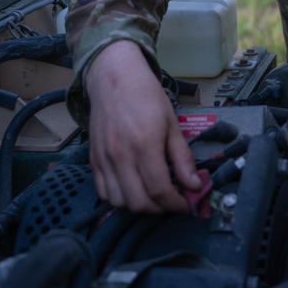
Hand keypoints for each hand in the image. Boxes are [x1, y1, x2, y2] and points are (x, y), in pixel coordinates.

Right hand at [85, 40, 200, 212]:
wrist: (114, 77)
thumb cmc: (147, 96)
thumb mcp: (172, 123)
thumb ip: (182, 157)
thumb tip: (194, 185)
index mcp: (144, 144)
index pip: (159, 190)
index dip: (176, 203)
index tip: (186, 204)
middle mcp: (120, 156)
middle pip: (138, 202)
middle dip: (159, 209)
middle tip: (172, 201)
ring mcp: (104, 159)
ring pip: (119, 202)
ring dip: (139, 206)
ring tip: (153, 195)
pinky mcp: (93, 159)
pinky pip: (103, 192)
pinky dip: (119, 198)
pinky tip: (133, 188)